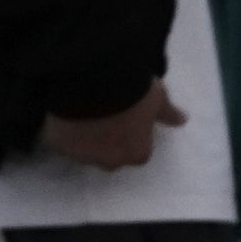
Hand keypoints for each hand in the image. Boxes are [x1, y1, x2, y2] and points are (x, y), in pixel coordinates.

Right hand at [37, 86, 182, 171]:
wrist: (90, 80)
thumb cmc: (132, 91)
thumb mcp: (156, 97)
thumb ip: (167, 112)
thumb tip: (182, 120)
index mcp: (138, 153)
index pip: (137, 150)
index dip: (131, 133)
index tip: (125, 116)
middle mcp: (110, 161)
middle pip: (109, 155)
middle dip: (106, 139)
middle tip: (102, 112)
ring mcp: (82, 154)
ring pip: (83, 149)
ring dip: (84, 135)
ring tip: (80, 108)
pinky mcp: (57, 143)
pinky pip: (60, 138)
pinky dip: (61, 128)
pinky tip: (62, 108)